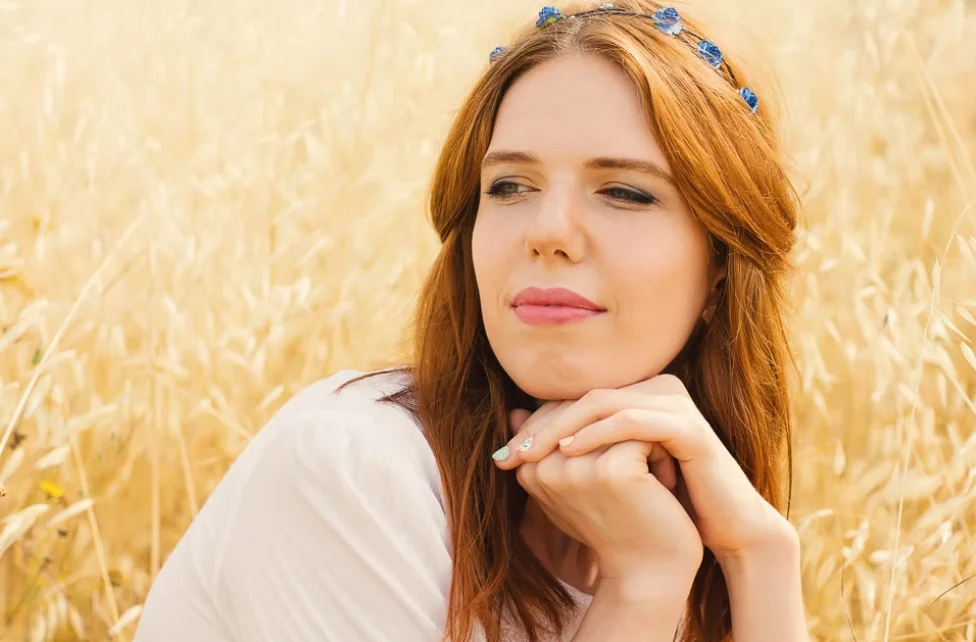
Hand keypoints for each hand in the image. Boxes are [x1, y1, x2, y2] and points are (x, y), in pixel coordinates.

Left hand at [495, 374, 794, 561]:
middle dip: (542, 426)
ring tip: (530, 453)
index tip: (504, 453)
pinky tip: (569, 453)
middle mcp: (658, 388)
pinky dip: (596, 434)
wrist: (719, 532)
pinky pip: (632, 421)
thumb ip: (567, 446)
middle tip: (510, 452)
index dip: (538, 423)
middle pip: (585, 397)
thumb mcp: (605, 473)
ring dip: (560, 427)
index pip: (577, 400)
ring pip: (603, 403)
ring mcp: (675, 403)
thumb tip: (513, 418)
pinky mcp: (689, 426)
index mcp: (639, 394)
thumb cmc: (660, 505)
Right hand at [498, 406, 703, 587]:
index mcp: (528, 468)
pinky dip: (659, 455)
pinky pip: (641, 434)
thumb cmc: (613, 525)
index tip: (613, 477)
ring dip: (640, 442)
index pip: (563, 412)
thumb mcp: (573, 482)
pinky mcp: (611, 469)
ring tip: (648, 482)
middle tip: (637, 477)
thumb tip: (515, 410)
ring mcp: (576, 468)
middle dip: (617, 434)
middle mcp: (544, 467)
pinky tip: (661, 487)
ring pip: (616, 419)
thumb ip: (546, 447)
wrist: (648, 573)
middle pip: (588, 412)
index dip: (598, 433)